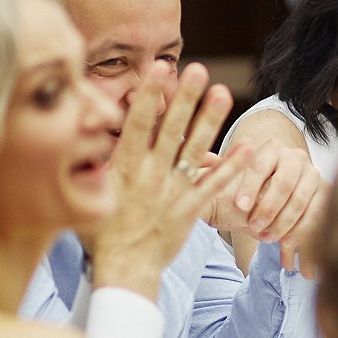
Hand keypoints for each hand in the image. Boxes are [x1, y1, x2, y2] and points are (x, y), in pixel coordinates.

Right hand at [88, 64, 251, 299]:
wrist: (124, 269)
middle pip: (170, 129)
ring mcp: (173, 191)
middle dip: (184, 97)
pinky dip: (232, 166)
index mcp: (124, 167)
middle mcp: (150, 175)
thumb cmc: (101, 232)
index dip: (150, 94)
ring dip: (210, 121)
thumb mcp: (89, 192)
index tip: (160, 68)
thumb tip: (88, 132)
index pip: (137, 123)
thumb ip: (96, 162)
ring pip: (195, 150)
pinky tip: (248, 147)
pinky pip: (214, 184)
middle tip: (197, 69)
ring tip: (223, 93)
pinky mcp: (190, 209)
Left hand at [207, 134, 328, 257]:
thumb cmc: (250, 187)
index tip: (239, 207)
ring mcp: (314, 174)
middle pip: (283, 184)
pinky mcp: (326, 193)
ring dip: (283, 223)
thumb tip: (208, 160)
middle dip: (268, 209)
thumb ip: (221, 169)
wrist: (277, 190)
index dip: (249, 186)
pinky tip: (287, 245)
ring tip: (267, 239)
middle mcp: (296, 157)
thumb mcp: (233, 177)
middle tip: (253, 228)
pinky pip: (316, 215)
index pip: (260, 165)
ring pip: (300, 201)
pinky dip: (302, 232)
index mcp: (272, 148)